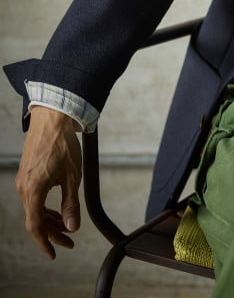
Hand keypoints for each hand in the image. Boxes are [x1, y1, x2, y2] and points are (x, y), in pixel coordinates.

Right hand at [15, 106, 81, 258]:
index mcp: (33, 190)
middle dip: (53, 232)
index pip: (35, 226)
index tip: (54, 253)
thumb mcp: (72, 176)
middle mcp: (23, 187)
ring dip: (50, 218)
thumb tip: (72, 227)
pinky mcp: (26, 172)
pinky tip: (58, 206)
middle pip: (36, 219)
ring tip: (66, 224)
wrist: (52, 117)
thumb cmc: (63, 143)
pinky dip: (45, 205)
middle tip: (69, 241)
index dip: (45, 242)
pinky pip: (33, 196)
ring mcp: (23, 179)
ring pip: (34, 208)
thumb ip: (71, 203)